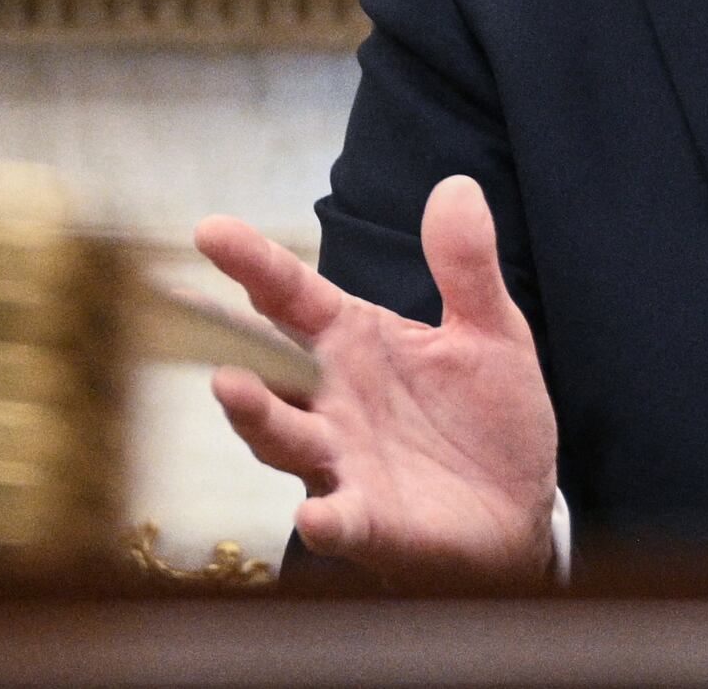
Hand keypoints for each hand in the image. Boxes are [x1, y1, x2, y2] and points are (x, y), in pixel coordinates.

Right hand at [195, 182, 558, 584]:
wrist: (520, 508)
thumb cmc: (489, 417)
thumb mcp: (490, 331)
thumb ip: (465, 266)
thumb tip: (457, 186)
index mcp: (352, 341)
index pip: (291, 295)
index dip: (252, 261)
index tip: (209, 230)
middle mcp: (332, 399)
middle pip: (267, 366)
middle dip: (226, 340)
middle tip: (186, 309)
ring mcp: (343, 460)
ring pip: (285, 437)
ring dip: (257, 415)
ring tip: (230, 387)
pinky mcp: (373, 522)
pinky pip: (342, 520)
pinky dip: (327, 520)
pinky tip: (317, 517)